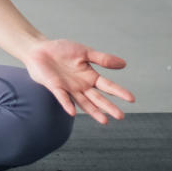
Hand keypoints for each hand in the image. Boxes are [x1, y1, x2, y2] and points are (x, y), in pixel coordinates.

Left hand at [21, 38, 135, 124]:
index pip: (107, 86)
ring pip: (83, 102)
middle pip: (97, 98)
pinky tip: (72, 111)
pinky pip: (62, 97)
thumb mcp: (84, 52)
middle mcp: (81, 85)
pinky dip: (67, 103)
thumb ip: (102, 59)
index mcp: (89, 76)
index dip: (119, 92)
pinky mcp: (55, 87)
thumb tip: (124, 64)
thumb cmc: (62, 50)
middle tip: (121, 116)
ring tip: (104, 121)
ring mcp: (68, 88)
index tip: (132, 99)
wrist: (39, 50)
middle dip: (108, 106)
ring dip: (93, 111)